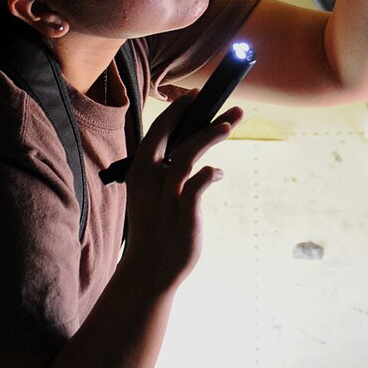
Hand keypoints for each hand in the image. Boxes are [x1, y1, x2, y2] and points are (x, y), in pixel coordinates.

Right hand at [120, 89, 240, 290]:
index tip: (194, 97)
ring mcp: (166, 197)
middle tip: (218, 103)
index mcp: (139, 172)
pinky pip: (197, 186)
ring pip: (186, 157)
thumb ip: (171, 174)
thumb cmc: (155, 229)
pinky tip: (218, 173)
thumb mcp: (154, 197)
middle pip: (169, 137)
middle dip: (193, 115)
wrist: (149, 271)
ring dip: (208, 137)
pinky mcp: (184, 214)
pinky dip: (210, 174)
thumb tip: (204, 161)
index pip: (157, 132)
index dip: (176, 112)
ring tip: (229, 125)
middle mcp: (149, 181)